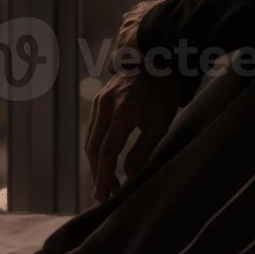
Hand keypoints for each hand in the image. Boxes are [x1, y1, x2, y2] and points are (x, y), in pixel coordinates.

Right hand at [85, 0, 179, 203]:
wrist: (157, 58)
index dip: (104, 176)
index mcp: (122, 112)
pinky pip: (94, 128)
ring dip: (96, 162)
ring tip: (106, 182)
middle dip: (98, 173)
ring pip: (91, 138)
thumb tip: (129, 176)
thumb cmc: (163, 91)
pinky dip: (97, 147)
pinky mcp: (100, 98)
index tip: (104, 195)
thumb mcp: (160, 122)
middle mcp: (105, 106)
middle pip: (94, 148)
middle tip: (105, 195)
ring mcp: (100, 100)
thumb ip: (143, 149)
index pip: (107, 152)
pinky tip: (106, 158)